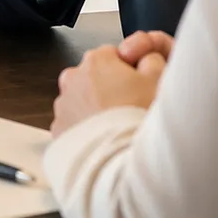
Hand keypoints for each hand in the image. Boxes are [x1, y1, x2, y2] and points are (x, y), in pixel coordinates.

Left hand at [51, 39, 169, 137]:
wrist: (118, 162)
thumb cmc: (137, 119)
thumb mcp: (158, 80)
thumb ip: (151, 59)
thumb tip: (146, 57)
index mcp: (96, 60)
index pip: (113, 55)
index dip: (128, 71)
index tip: (137, 86)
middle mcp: (73, 78)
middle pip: (95, 77)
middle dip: (110, 88)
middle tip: (130, 108)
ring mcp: (63, 105)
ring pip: (82, 101)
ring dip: (96, 109)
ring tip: (118, 127)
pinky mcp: (59, 130)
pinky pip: (74, 124)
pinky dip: (86, 129)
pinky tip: (105, 139)